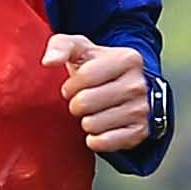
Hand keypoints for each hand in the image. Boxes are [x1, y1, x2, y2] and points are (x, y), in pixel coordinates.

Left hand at [42, 34, 155, 155]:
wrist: (124, 89)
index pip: (85, 76)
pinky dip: (95, 139)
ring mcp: (141, 110)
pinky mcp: (139, 132)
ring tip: (93, 112)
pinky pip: (104, 142)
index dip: (70, 85)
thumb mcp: (79, 49)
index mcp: (127, 59)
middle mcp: (138, 84)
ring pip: (93, 124)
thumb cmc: (95, 68)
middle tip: (82, 101)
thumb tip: (49, 61)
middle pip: (85, 102)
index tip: (73, 86)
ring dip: (85, 121)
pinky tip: (99, 128)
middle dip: (76, 104)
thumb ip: (60, 46)